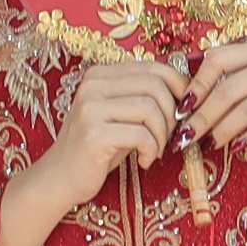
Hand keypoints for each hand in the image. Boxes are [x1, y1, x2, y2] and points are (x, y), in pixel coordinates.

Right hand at [20, 59, 191, 211]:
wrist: (60, 178)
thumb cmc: (97, 149)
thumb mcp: (120, 117)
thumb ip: (143, 98)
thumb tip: (186, 91)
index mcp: (100, 75)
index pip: (152, 67)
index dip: (178, 87)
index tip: (183, 110)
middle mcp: (92, 85)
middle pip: (155, 85)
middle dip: (171, 114)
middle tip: (168, 136)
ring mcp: (91, 108)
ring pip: (150, 108)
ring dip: (162, 135)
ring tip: (154, 151)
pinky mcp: (94, 134)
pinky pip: (141, 134)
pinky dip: (151, 150)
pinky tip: (144, 161)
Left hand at [182, 44, 246, 157]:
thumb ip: (234, 82)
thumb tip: (190, 104)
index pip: (218, 59)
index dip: (196, 85)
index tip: (181, 110)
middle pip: (230, 89)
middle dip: (204, 116)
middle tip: (187, 137)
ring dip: (225, 129)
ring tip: (211, 144)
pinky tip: (240, 147)